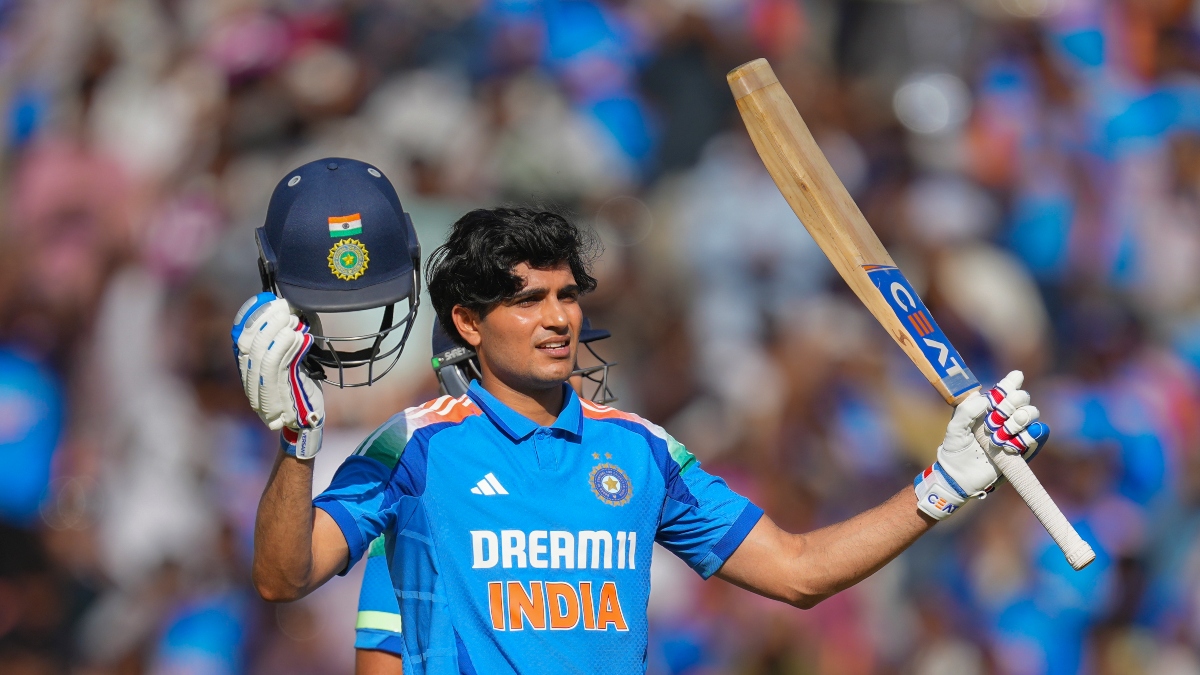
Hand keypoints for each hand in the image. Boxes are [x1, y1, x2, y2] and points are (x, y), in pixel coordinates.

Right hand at [232, 293, 324, 458]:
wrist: (307, 421)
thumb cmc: (300, 386)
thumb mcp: (289, 360)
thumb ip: (282, 341)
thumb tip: (284, 311)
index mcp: (248, 369)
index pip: (241, 339)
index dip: (250, 318)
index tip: (264, 301)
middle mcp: (249, 380)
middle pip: (249, 345)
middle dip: (265, 321)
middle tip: (282, 306)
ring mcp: (260, 390)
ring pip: (262, 355)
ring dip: (277, 332)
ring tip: (292, 318)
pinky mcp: (276, 397)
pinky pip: (278, 368)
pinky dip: (287, 348)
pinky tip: (298, 336)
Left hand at [914, 370, 1047, 519]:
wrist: (960, 476)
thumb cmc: (955, 449)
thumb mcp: (955, 428)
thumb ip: (967, 410)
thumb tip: (987, 399)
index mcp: (987, 407)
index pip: (1004, 389)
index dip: (1012, 381)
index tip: (1015, 377)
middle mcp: (1003, 416)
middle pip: (1022, 398)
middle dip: (1012, 403)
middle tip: (995, 418)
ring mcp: (1014, 431)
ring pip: (1031, 414)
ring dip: (1017, 422)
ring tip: (998, 436)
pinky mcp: (1022, 447)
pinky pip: (1037, 435)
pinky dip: (1026, 437)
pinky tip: (1010, 447)